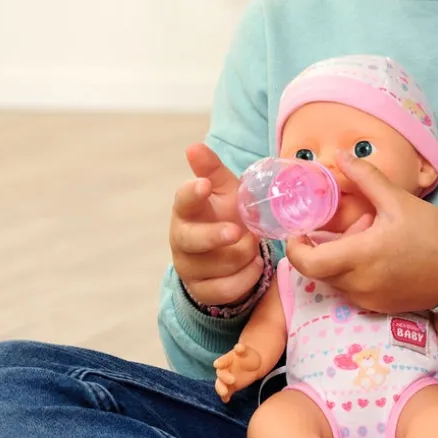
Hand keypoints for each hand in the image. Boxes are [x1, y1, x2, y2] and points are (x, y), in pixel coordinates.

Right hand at [169, 143, 261, 307]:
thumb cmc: (225, 216)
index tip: (205, 185)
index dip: (192, 194)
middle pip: (191, 240)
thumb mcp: (225, 192)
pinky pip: (226, 289)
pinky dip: (246, 278)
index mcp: (186, 211)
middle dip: (214, 236)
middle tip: (237, 231)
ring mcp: (189, 268)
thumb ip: (211, 170)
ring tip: (255, 245)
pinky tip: (255, 265)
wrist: (230, 254)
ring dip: (243, 255)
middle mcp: (182, 240)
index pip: (182, 201)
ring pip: (217, 266)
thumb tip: (194, 146)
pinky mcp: (202, 291)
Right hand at [213, 342, 263, 401]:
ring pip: (220, 384)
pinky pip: (226, 393)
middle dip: (224, 377)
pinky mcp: (231, 387)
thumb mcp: (247, 351)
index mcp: (228, 359)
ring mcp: (227, 379)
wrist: (254, 365)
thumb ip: (242, 349)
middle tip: (232, 380)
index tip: (217, 364)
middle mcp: (225, 370)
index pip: (222, 361)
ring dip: (221, 389)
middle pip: (221, 374)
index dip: (220, 362)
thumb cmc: (248, 356)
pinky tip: (226, 400)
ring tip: (224, 393)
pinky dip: (225, 397)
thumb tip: (238, 347)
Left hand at [285, 152, 437, 314]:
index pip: (308, 263)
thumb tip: (340, 156)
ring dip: (335, 261)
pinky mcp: (378, 307)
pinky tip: (373, 256)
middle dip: (317, 250)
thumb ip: (365, 178)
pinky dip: (350, 274)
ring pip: (334, 281)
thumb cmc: (433, 233)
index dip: (294, 248)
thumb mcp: (398, 200)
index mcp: (362, 256)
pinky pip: (351, 291)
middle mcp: (360, 284)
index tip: (298, 230)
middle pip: (318, 272)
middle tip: (334, 228)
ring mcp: (369, 299)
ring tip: (361, 238)